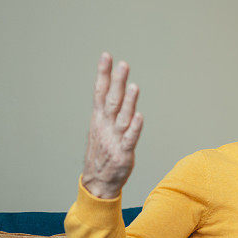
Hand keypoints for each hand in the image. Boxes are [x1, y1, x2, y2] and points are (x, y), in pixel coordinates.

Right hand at [81, 53, 142, 198]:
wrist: (98, 181)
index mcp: (99, 118)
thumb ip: (110, 109)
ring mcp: (114, 139)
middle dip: (117, 82)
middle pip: (111, 100)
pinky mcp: (123, 153)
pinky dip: (134, 128)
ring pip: (122, 117)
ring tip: (133, 86)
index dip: (103, 74)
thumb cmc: (103, 152)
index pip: (100, 92)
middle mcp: (106, 126)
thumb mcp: (102, 127)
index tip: (106, 56)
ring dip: (128, 102)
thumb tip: (116, 89)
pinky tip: (139, 117)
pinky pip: (129, 139)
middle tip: (123, 64)